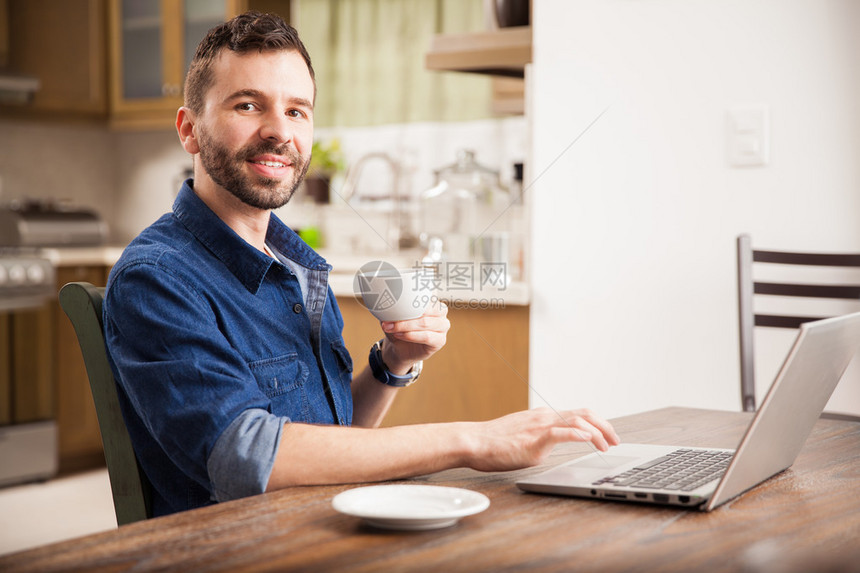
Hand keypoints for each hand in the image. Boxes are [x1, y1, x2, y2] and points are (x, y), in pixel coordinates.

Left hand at [379, 299, 449, 373]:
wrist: (400, 348)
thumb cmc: (399, 328)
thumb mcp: (393, 315)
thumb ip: (393, 307)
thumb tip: (385, 302)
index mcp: (431, 300)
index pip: (428, 293)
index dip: (414, 296)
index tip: (397, 299)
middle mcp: (441, 311)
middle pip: (427, 309)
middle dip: (407, 314)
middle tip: (389, 320)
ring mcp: (443, 325)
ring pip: (426, 323)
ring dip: (406, 326)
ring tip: (392, 328)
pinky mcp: (440, 340)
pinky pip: (427, 336)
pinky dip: (411, 336)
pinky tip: (400, 335)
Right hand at [464, 407, 620, 471]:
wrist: (474, 441)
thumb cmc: (494, 442)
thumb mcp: (524, 436)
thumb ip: (541, 437)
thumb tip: (552, 444)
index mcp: (544, 417)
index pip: (579, 414)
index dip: (598, 423)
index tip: (608, 436)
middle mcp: (545, 417)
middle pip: (584, 414)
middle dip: (605, 426)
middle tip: (615, 440)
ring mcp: (540, 426)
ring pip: (578, 422)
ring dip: (597, 433)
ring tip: (605, 446)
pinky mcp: (534, 438)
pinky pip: (561, 432)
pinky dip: (579, 435)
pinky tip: (588, 440)